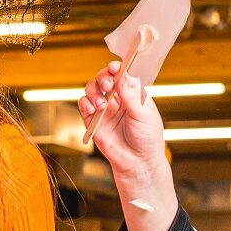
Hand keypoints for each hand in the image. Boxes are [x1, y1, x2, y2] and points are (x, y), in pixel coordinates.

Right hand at [78, 65, 165, 181]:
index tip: (114, 68)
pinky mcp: (93, 121)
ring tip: (101, 105)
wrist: (138, 162)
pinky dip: (85, 104)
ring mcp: (104, 110)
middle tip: (107, 85)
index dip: (116, 68)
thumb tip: (123, 76)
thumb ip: (131, 95)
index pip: (122, 75)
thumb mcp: (143, 115)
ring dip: (93, 92)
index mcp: (132, 94)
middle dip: (102, 78)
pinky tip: (92, 109)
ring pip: (92, 90)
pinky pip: (83, 106)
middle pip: (104, 79)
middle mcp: (117, 99)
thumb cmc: (147, 139)